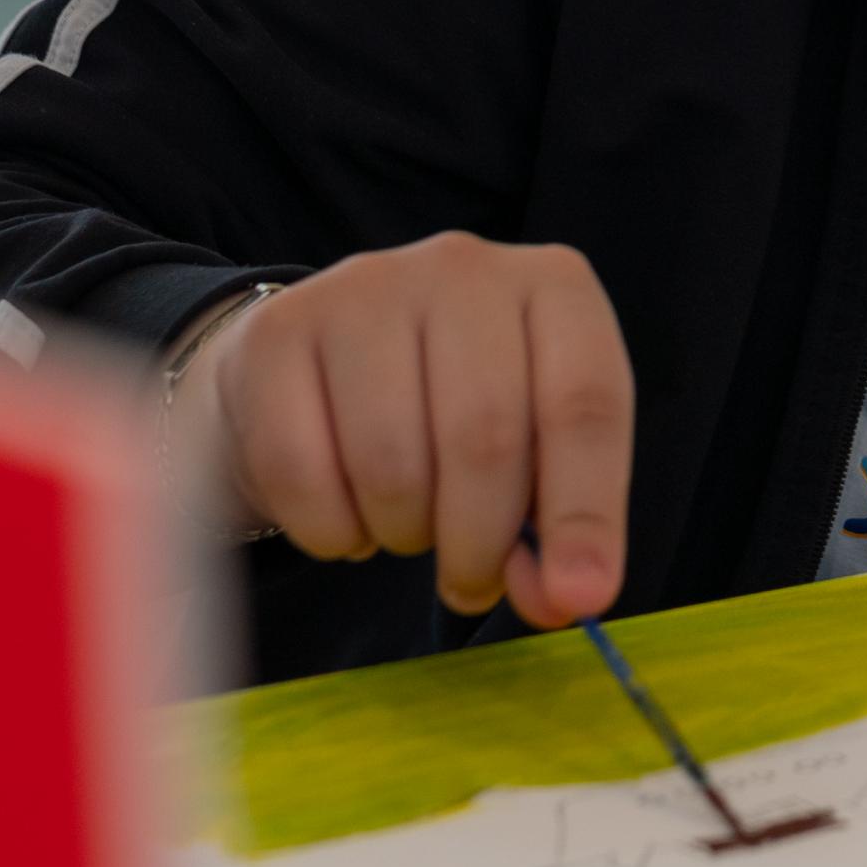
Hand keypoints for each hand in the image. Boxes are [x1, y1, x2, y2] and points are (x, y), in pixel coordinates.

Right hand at [177, 231, 633, 625]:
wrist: (318, 373)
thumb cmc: (450, 416)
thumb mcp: (531, 457)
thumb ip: (558, 529)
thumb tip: (570, 596)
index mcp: (554, 288)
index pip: (585, 401)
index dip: (586, 512)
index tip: (580, 599)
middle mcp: (463, 268)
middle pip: (485, 437)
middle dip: (480, 542)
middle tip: (470, 581)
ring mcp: (364, 289)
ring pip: (392, 461)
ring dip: (403, 533)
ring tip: (406, 527)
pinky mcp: (279, 330)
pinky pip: (302, 470)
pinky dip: (330, 530)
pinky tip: (344, 516)